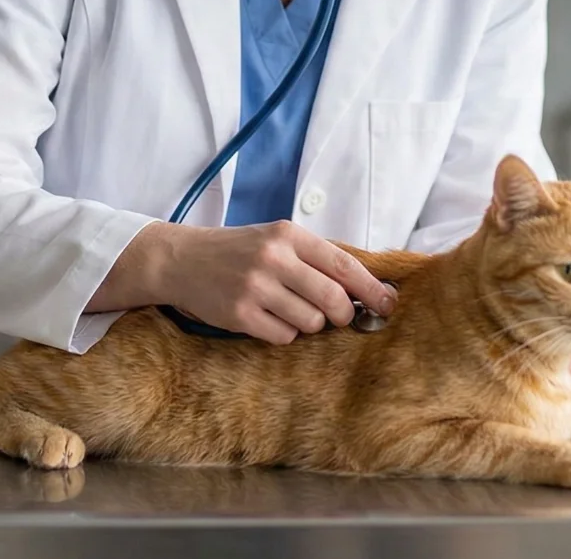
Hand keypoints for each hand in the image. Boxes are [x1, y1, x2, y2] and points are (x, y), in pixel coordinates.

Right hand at [106, 220, 395, 343]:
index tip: (390, 305)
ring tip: (288, 310)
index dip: (372, 289)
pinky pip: (284, 337)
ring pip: (311, 322)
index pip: (344, 265)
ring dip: (308, 324)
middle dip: (343, 315)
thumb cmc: (238, 251)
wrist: (180, 260)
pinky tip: (267, 319)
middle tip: (338, 317)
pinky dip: (283, 334)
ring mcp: (255, 287)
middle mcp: (274, 258)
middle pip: (334, 300)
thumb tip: (365, 288)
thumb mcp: (275, 239)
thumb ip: (315, 259)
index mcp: (289, 235)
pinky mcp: (239, 315)